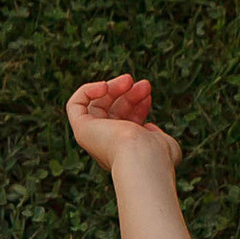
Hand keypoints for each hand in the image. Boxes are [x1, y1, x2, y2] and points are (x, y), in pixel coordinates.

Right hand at [67, 72, 181, 176]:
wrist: (143, 158)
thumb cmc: (157, 156)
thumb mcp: (164, 143)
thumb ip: (157, 136)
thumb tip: (147, 127)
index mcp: (124, 150)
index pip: (126, 121)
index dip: (137, 105)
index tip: (148, 96)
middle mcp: (106, 145)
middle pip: (112, 110)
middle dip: (129, 93)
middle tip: (144, 84)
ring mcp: (92, 138)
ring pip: (97, 104)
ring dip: (114, 86)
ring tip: (129, 80)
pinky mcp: (81, 130)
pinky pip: (75, 104)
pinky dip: (87, 90)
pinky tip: (105, 86)